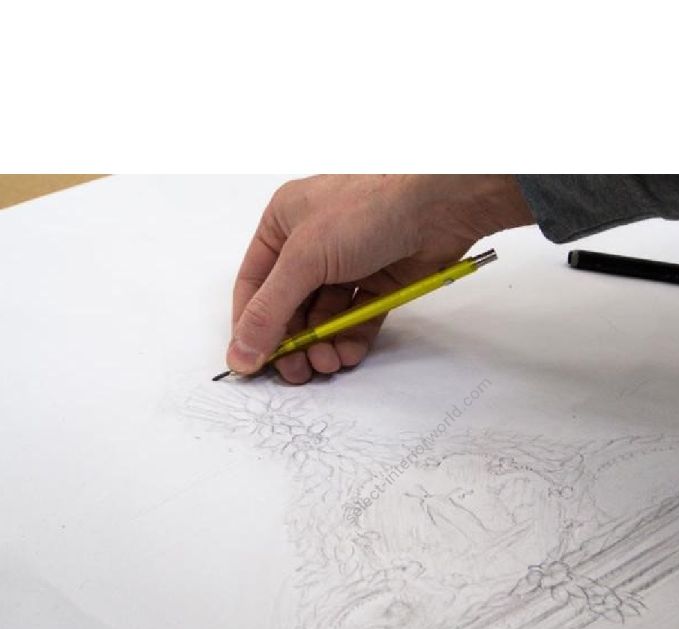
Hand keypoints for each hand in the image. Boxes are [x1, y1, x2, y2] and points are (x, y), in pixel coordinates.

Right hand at [228, 175, 533, 382]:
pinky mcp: (379, 282)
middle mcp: (312, 245)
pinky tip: (348, 354)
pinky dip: (350, 340)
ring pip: (324, 318)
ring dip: (322, 345)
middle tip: (294, 371)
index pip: (254, 285)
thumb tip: (241, 352)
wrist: (437, 206)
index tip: (250, 362)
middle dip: (291, 342)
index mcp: (282, 224)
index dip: (250, 325)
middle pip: (289, 307)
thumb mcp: (305, 258)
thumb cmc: (366, 210)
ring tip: (327, 363)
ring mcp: (347, 264)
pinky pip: (356, 320)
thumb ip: (271, 310)